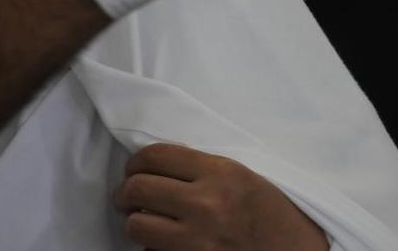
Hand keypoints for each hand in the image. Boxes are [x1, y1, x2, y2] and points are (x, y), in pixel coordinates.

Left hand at [114, 144, 329, 250]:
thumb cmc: (272, 213)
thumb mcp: (241, 176)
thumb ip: (199, 167)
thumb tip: (152, 164)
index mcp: (220, 173)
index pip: (154, 156)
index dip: (135, 162)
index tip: (133, 170)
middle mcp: (207, 205)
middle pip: (138, 188)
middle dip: (124, 192)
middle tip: (126, 196)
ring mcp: (199, 240)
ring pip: (137, 226)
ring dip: (134, 222)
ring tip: (140, 220)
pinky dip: (151, 249)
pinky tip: (161, 244)